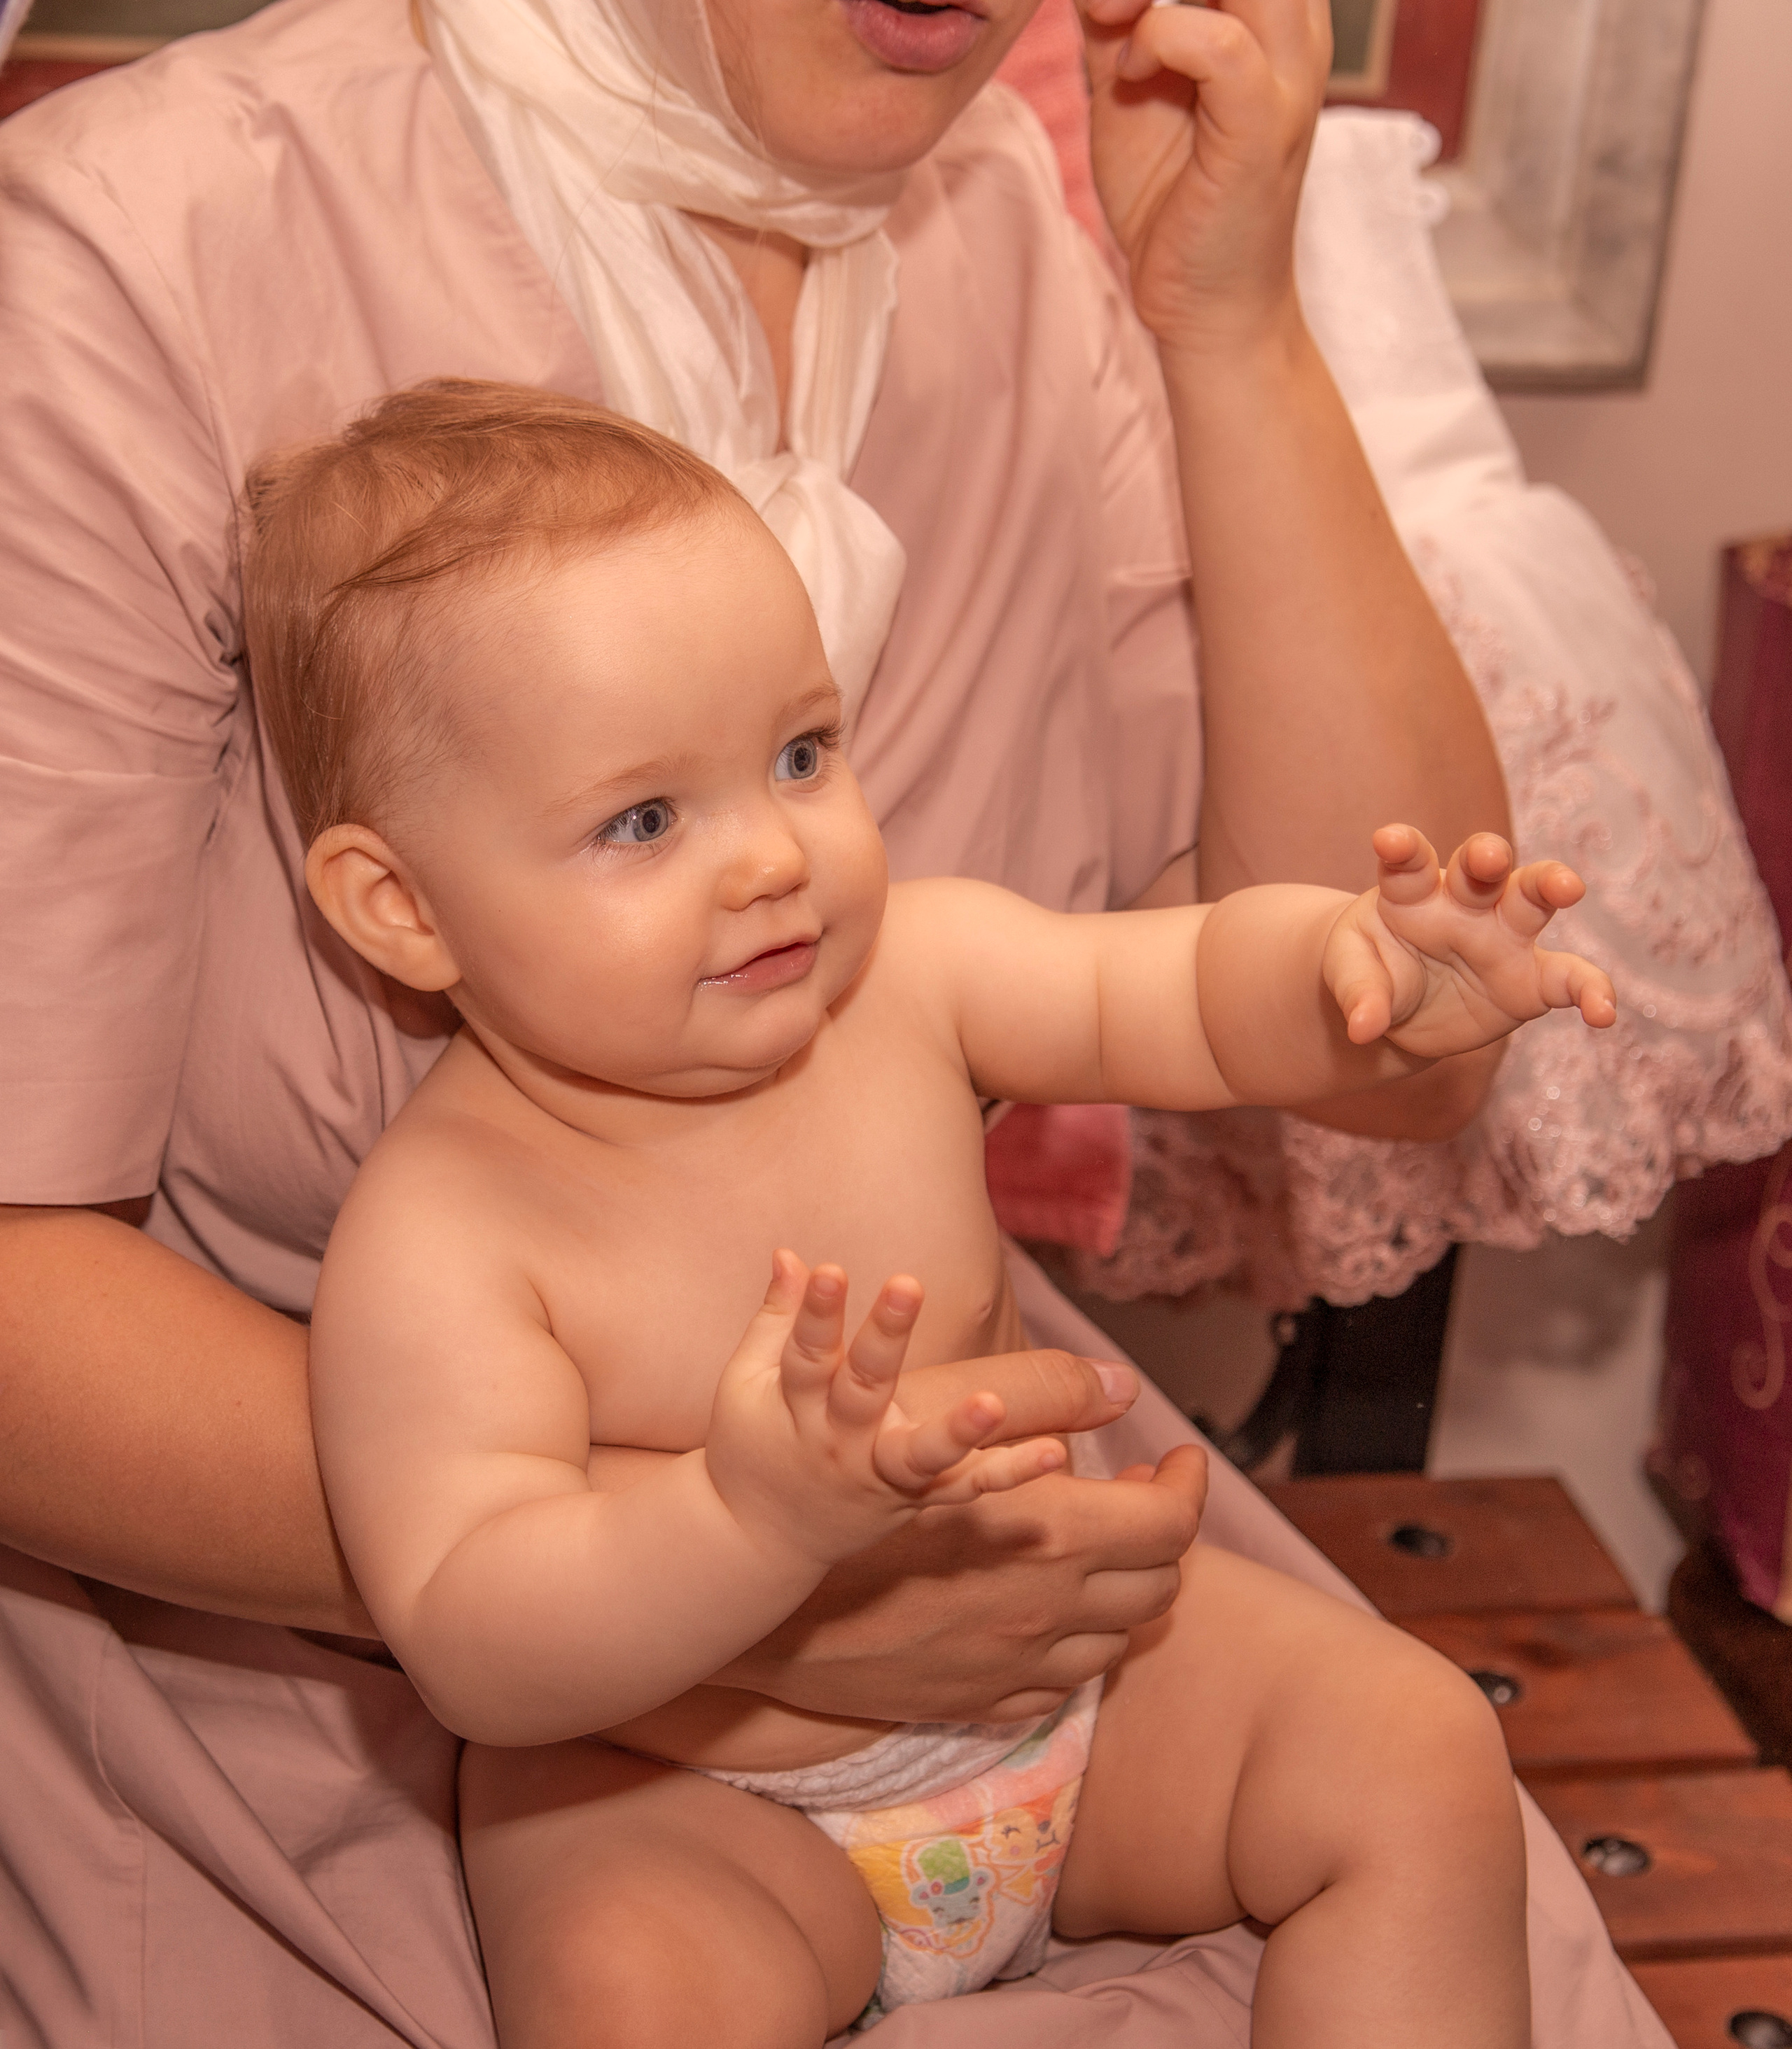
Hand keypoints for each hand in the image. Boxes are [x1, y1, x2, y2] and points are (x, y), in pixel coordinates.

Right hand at [704, 1252, 1069, 1570]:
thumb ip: (774, 1318)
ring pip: (921, 1455)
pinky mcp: (916, 1500)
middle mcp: (839, 1441)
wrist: (757, 1540)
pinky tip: (1056, 1451)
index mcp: (795, 1406)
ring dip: (959, 1430)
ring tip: (993, 1403)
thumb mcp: (746, 1382)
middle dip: (885, 1338)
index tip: (832, 1268)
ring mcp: (879, 1474)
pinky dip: (1010, 1473)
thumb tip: (788, 1252)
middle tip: (907, 1286)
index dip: (816, 1312)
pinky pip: (968, 1488)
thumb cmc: (753, 1444)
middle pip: (862, 1390)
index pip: (806, 1353)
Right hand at [715, 1442, 1209, 1722]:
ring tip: (1098, 1545)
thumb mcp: (943, 1416)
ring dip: (1125, 1587)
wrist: (769, 1597)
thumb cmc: (854, 1486)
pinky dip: (1079, 1643)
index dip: (1189, 1485)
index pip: (1173, 1524)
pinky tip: (1052, 1606)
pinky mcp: (985, 1701)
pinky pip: (1067, 1683)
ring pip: (1121, 1637)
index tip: (1177, 1458)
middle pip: (1161, 1583)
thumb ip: (1042, 1396)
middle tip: (1136, 1493)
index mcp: (1051, 1532)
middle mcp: (1050, 1607)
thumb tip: (1121, 1389)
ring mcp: (1019, 1664)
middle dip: (1163, 1532)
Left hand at [1079, 0, 1331, 351]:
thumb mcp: (1127, 84)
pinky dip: (1159, 39)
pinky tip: (1129, 75)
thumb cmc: (1170, 199)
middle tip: (1102, 1)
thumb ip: (1113, 17)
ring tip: (1107, 18)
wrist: (1203, 304)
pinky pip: (1220, 42)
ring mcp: (1288, 75)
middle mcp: (1295, 30)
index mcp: (1272, 12)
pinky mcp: (1265, 125)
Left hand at [1324, 826, 1617, 1061]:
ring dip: (1551, 886)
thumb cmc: (1372, 973)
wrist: (1398, 1010)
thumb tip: (1363, 1028)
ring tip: (1568, 887)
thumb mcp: (1352, 977)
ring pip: (1533, 899)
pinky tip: (1604, 1014)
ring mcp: (1502, 936)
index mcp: (1412, 892)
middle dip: (1487, 856)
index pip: (1409, 864)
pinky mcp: (1529, 981)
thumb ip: (1359, 994)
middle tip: (1487, 856)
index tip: (1388, 840)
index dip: (1402, 849)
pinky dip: (1590, 991)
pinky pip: (1568, 980)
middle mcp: (1464, 903)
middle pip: (1483, 867)